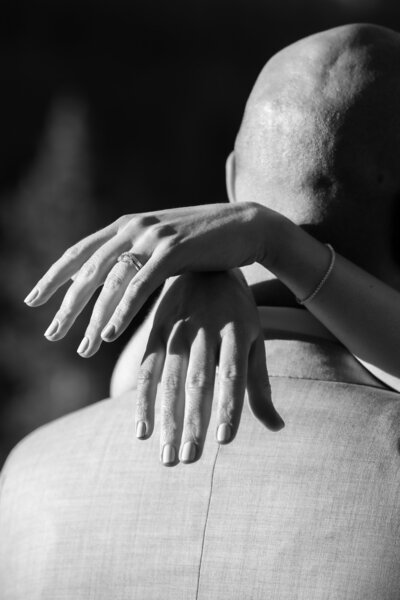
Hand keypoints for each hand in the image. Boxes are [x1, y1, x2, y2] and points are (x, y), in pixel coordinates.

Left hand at [24, 203, 281, 355]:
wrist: (246, 225)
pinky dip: (122, 311)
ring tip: (83, 349)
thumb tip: (113, 280)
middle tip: (51, 336)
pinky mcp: (174, 250)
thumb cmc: (204, 241)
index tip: (32, 301)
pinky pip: (140, 285)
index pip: (80, 253)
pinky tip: (109, 335)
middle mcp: (134, 228)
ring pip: (111, 282)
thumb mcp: (163, 246)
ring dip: (93, 318)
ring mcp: (153, 237)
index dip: (53, 277)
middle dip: (67, 306)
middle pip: (88, 271)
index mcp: (127, 226)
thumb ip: (137, 257)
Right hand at [135, 271, 283, 465]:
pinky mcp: (156, 328)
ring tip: (167, 456)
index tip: (224, 440)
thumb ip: (260, 384)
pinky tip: (142, 432)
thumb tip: (278, 427)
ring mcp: (177, 328)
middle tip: (188, 459)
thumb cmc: (237, 313)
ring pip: (169, 378)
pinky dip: (142, 400)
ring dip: (165, 418)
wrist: (207, 265)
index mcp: (236, 330)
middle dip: (192, 421)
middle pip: (198, 380)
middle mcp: (205, 329)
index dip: (228, 406)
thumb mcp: (254, 340)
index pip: (233, 373)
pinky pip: (146, 367)